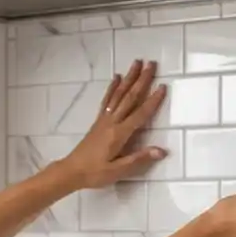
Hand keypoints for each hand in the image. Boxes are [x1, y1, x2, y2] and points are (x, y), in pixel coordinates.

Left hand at [65, 61, 167, 188]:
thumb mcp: (118, 170)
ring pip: (119, 94)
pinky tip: (117, 77)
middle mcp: (112, 122)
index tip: (163, 86)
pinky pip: (107, 100)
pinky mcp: (99, 120)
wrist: (72, 170)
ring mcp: (104, 119)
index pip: (140, 114)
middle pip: (130, 97)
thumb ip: (139, 159)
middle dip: (141, 80)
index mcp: (119, 134)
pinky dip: (113, 87)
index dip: (153, 100)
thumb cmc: (96, 173)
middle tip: (151, 64)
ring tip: (136, 63)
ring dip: (129, 78)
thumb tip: (162, 151)